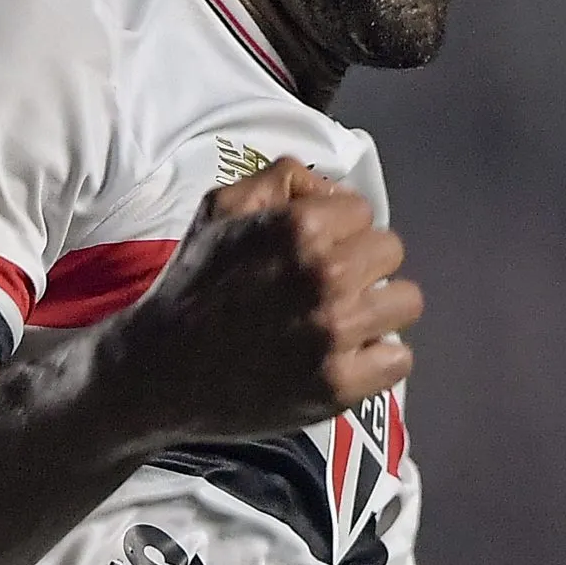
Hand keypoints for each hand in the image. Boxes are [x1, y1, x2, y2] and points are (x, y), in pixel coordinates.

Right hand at [97, 158, 422, 443]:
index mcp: (299, 227)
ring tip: (342, 320)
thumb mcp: (221, 208)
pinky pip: (399, 359)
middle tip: (326, 287)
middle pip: (391, 252)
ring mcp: (335, 333)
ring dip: (378, 309)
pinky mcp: (339, 384)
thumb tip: (335, 190)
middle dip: (361, 264)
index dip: (337, 229)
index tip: (309, 253)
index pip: (362, 211)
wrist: (158, 371)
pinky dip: (376, 359)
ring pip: (406, 302)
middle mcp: (325, 275)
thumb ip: (283, 180)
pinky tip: (344, 356)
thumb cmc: (193, 285)